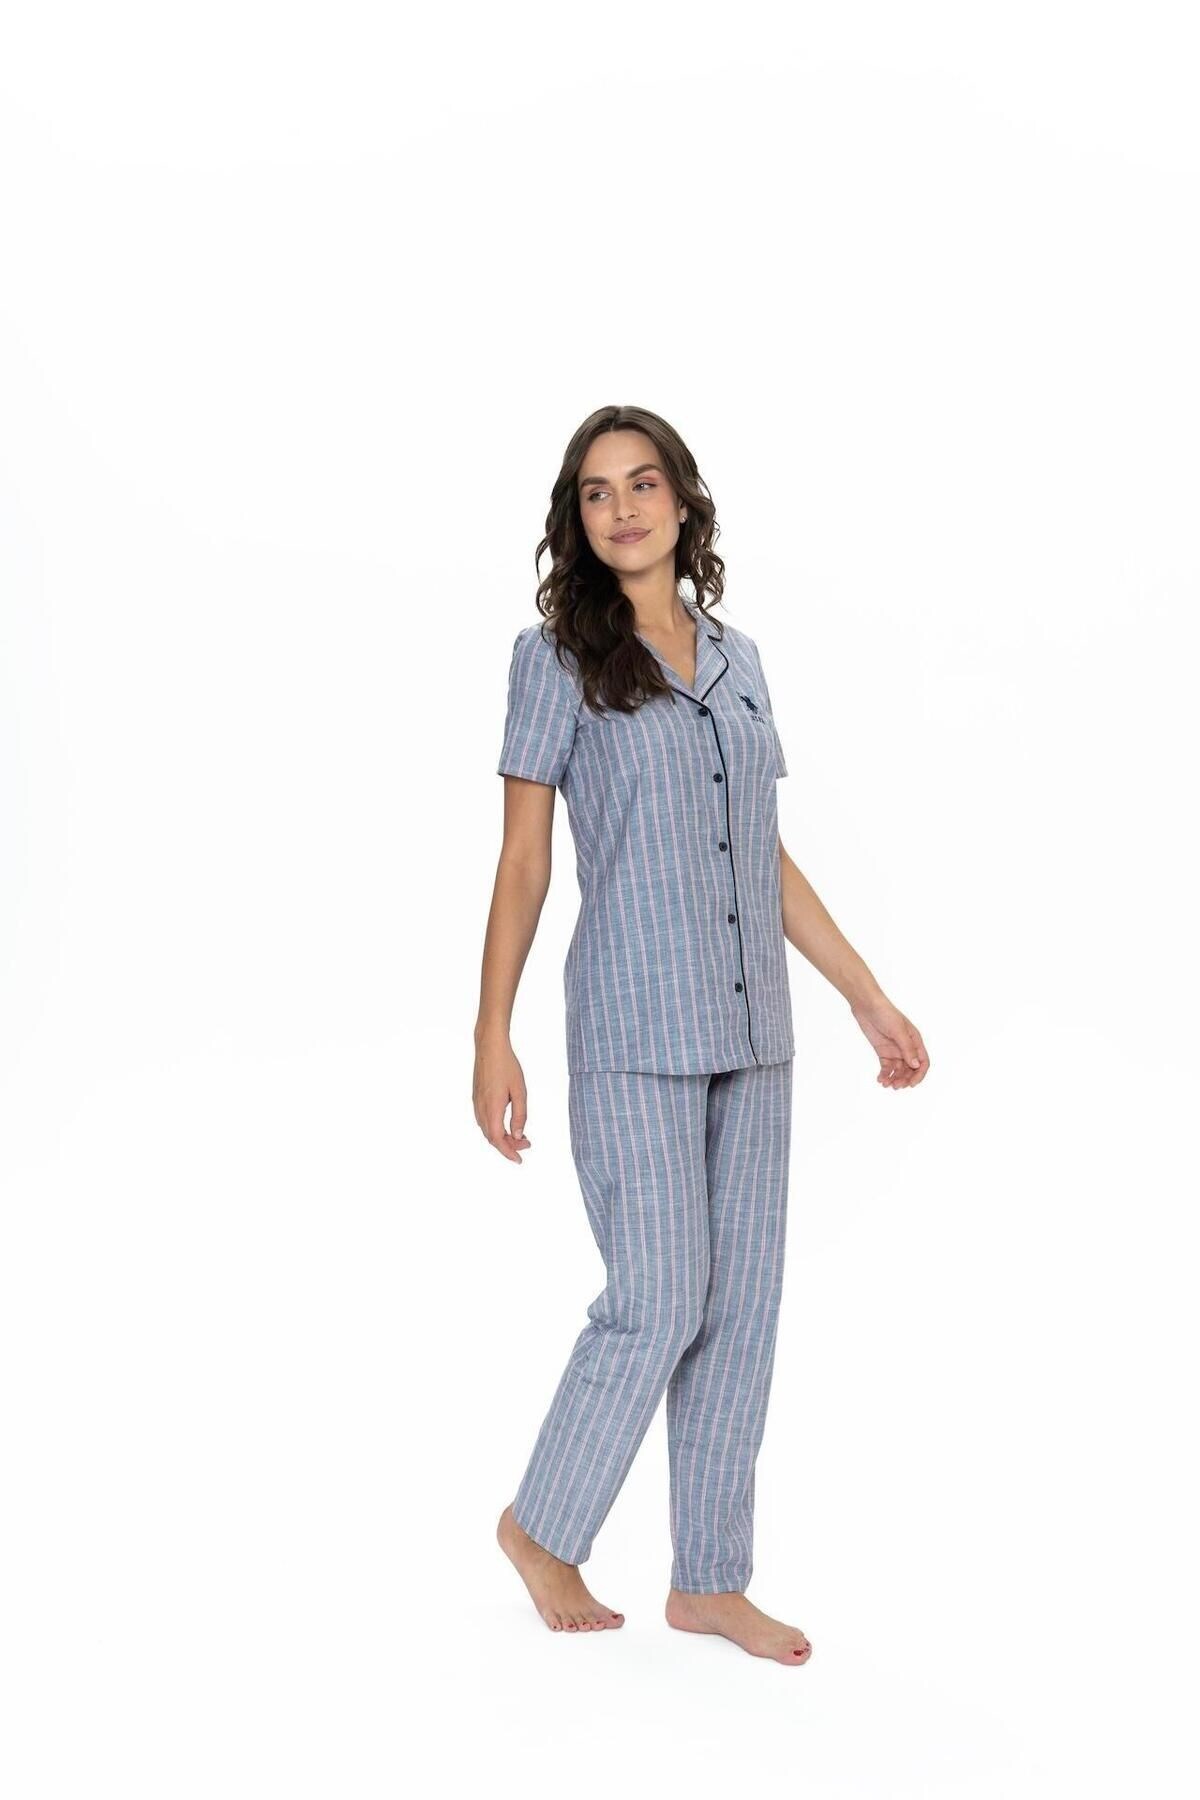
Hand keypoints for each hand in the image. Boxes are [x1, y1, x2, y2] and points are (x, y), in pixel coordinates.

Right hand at [473, 1037, 533, 1161]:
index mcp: (492, 1108)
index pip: (498, 1140)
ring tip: (519, 1136)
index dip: (508, 1152)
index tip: (519, 1159)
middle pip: (492, 1138)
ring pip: (487, 1130)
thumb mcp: (519, 1091)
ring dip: (502, 1137)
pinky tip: (506, 1124)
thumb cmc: (506, 1065)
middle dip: (508, 1145)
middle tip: (526, 1144)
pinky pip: (484, 1120)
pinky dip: (495, 1128)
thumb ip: (520, 1115)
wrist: (489, 1047)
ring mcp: (476, 1103)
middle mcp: (481, 1108)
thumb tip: (519, 1135)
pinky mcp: (476, 1098)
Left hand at [849, 994, 929, 1088]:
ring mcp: (894, 1050)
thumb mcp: (898, 1031)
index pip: (923, 1062)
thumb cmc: (886, 1013)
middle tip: (896, 1086)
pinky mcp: (883, 1051)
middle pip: (910, 1069)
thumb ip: (907, 1048)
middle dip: (905, 1079)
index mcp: (915, 1041)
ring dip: (894, 1078)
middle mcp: (906, 1047)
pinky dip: (884, 1074)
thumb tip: (916, 1065)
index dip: (919, 1074)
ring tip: (886, 1084)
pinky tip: (880, 1079)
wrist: (867, 1005)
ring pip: (898, 1070)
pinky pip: (886, 1067)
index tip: (912, 1084)